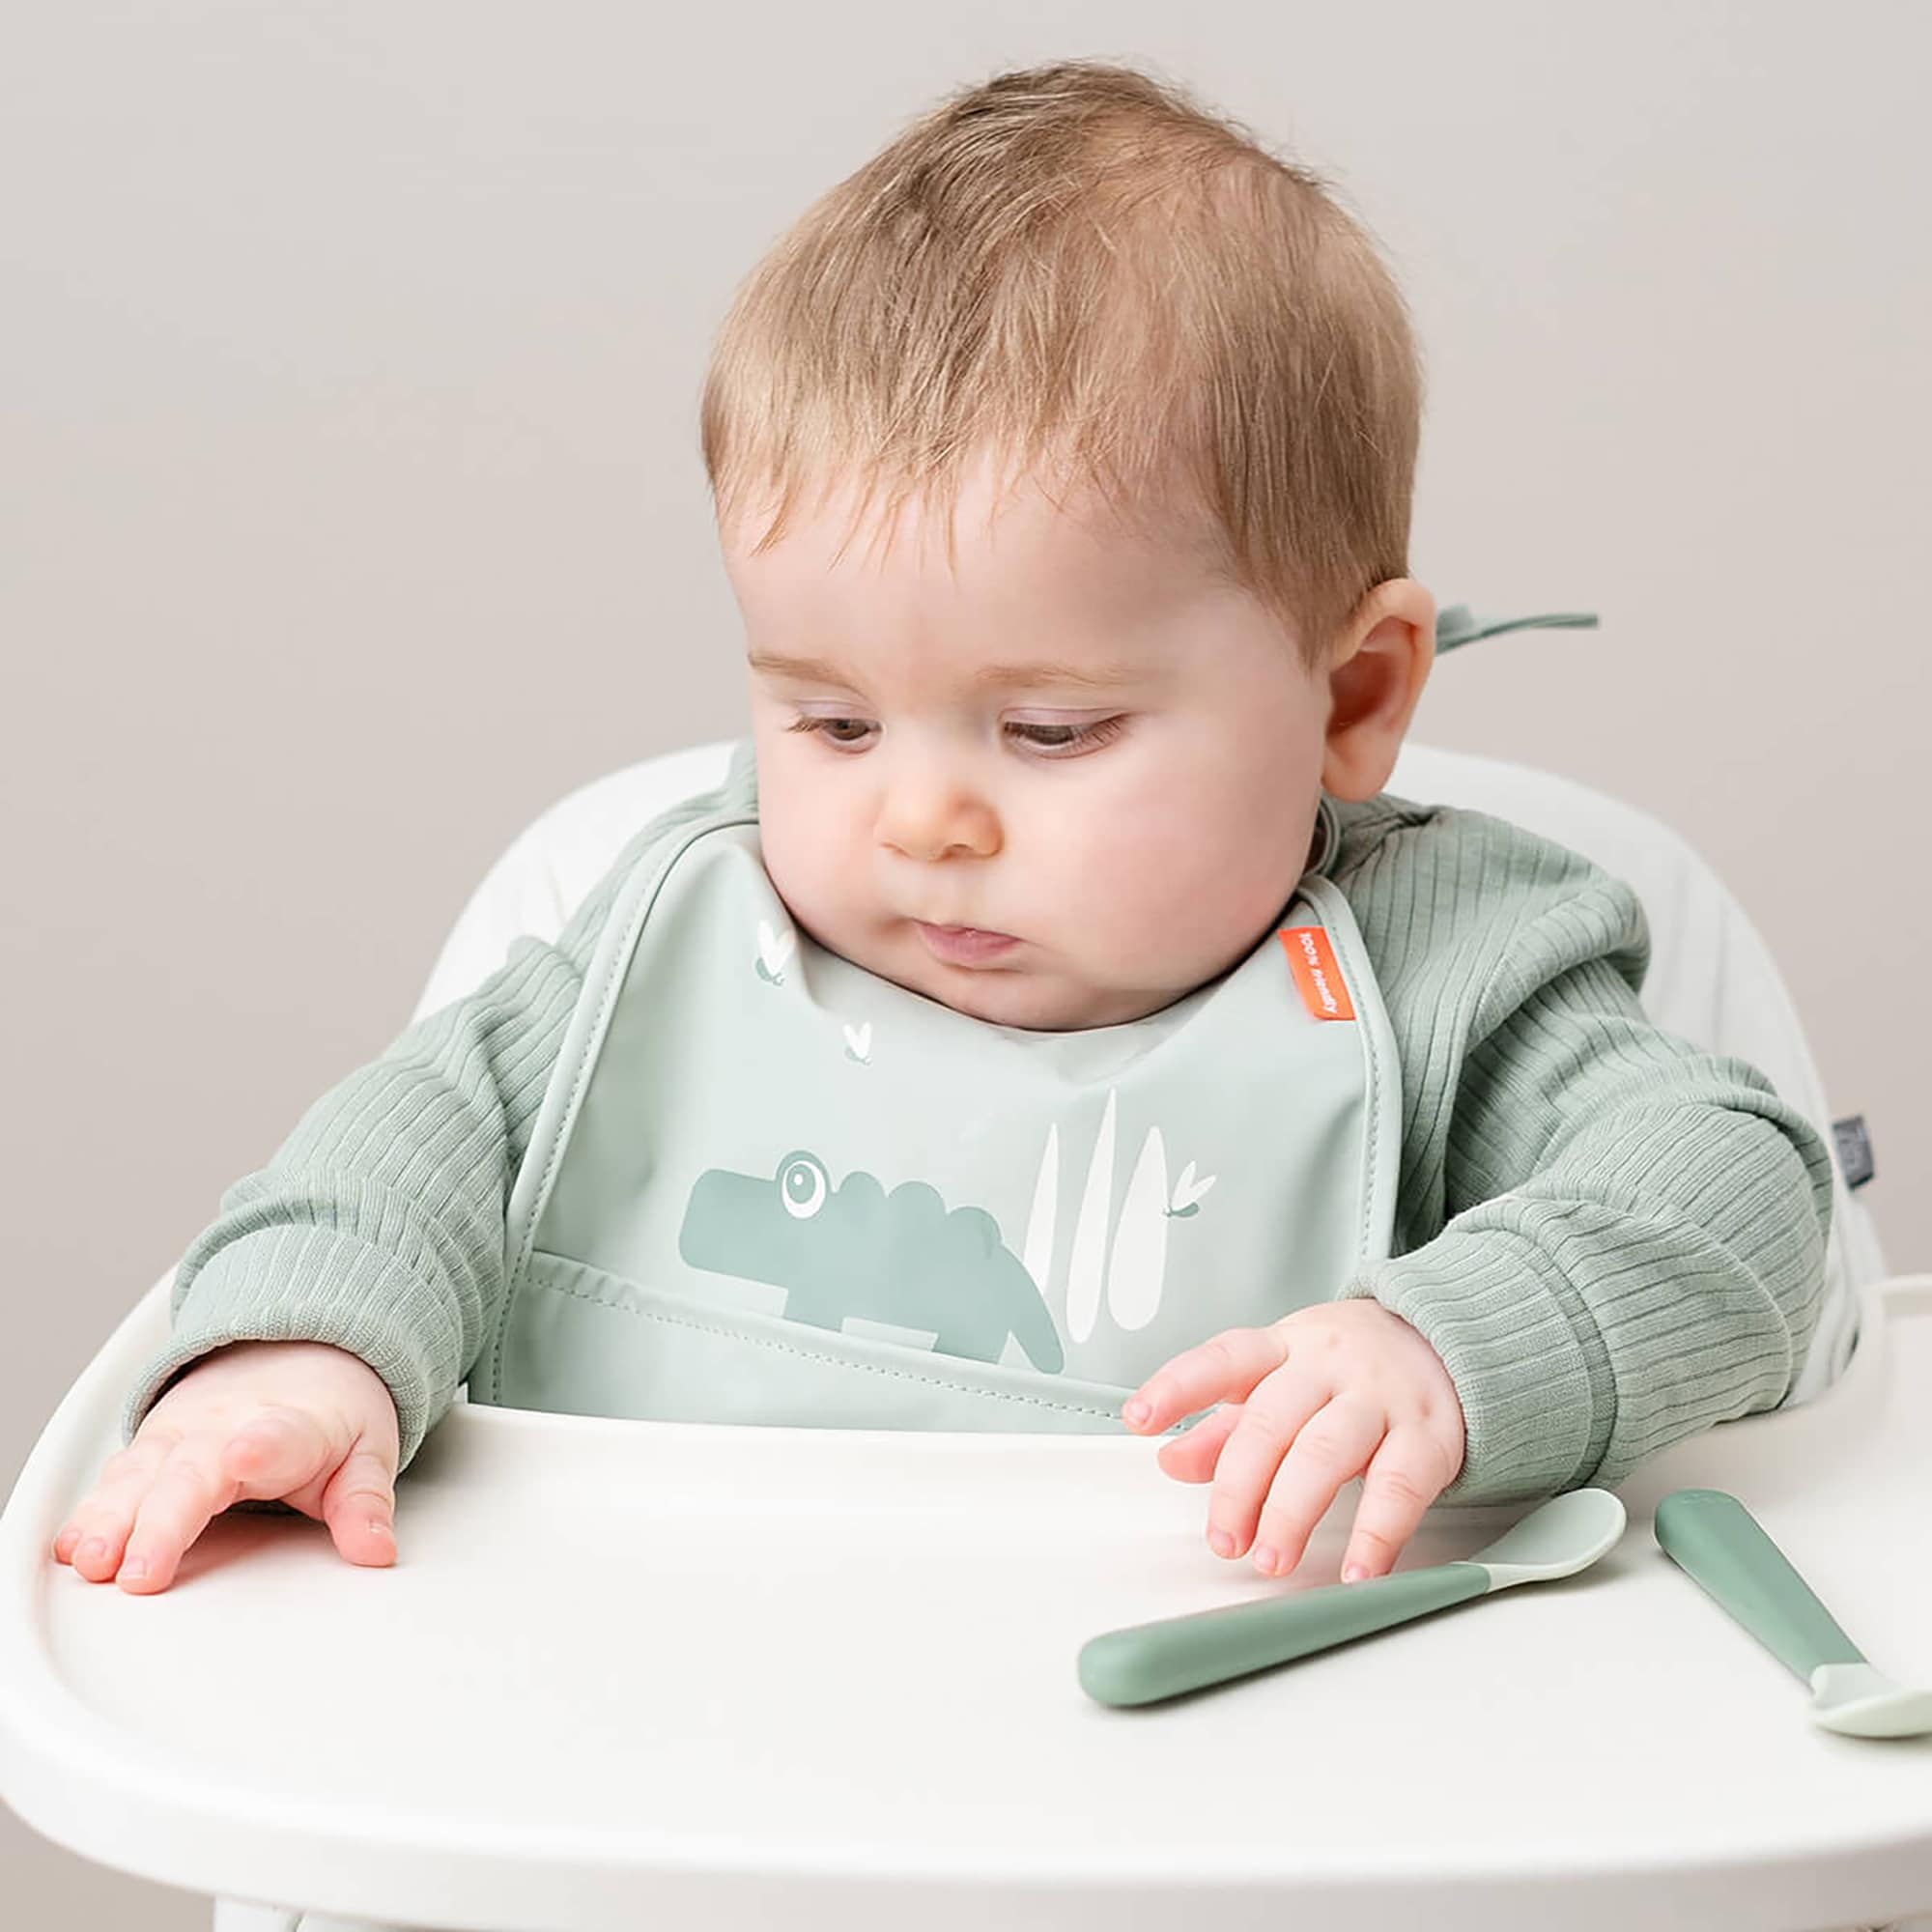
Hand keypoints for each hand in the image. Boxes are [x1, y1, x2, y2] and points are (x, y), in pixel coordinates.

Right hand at [52, 1339, 401, 1593]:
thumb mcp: (365, 1452)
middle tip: (142, 1573)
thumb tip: (377, 1551)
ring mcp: (180, 1436)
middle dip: (161, 1522)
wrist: (296, 1355)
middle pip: (190, 1473)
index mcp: (289, 1426)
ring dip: (111, 1520)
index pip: (276, 1437)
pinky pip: (115, 1479)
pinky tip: (72, 1545)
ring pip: (139, 1475)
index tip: (244, 1457)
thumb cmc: (327, 1415)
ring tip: (94, 1562)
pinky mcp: (149, 1449)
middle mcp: (224, 1428)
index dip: (260, 1448)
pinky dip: (91, 1512)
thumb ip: (365, 1502)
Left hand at [1122, 1299, 1465, 1582]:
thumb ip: (1223, 1425)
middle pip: (1272, 1421)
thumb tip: (1170, 1459)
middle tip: (1224, 1540)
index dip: (1177, 1387)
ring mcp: (1380, 1396)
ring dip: (1292, 1511)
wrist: (1447, 1340)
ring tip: (1271, 1559)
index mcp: (1283, 1348)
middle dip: (1238, 1487)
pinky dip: (1377, 1535)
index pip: (1223, 1360)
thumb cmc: (1348, 1369)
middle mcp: (1328, 1364)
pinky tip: (1358, 1570)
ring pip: (1328, 1451)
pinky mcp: (1430, 1434)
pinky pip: (1401, 1486)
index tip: (1139, 1417)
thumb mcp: (1279, 1382)